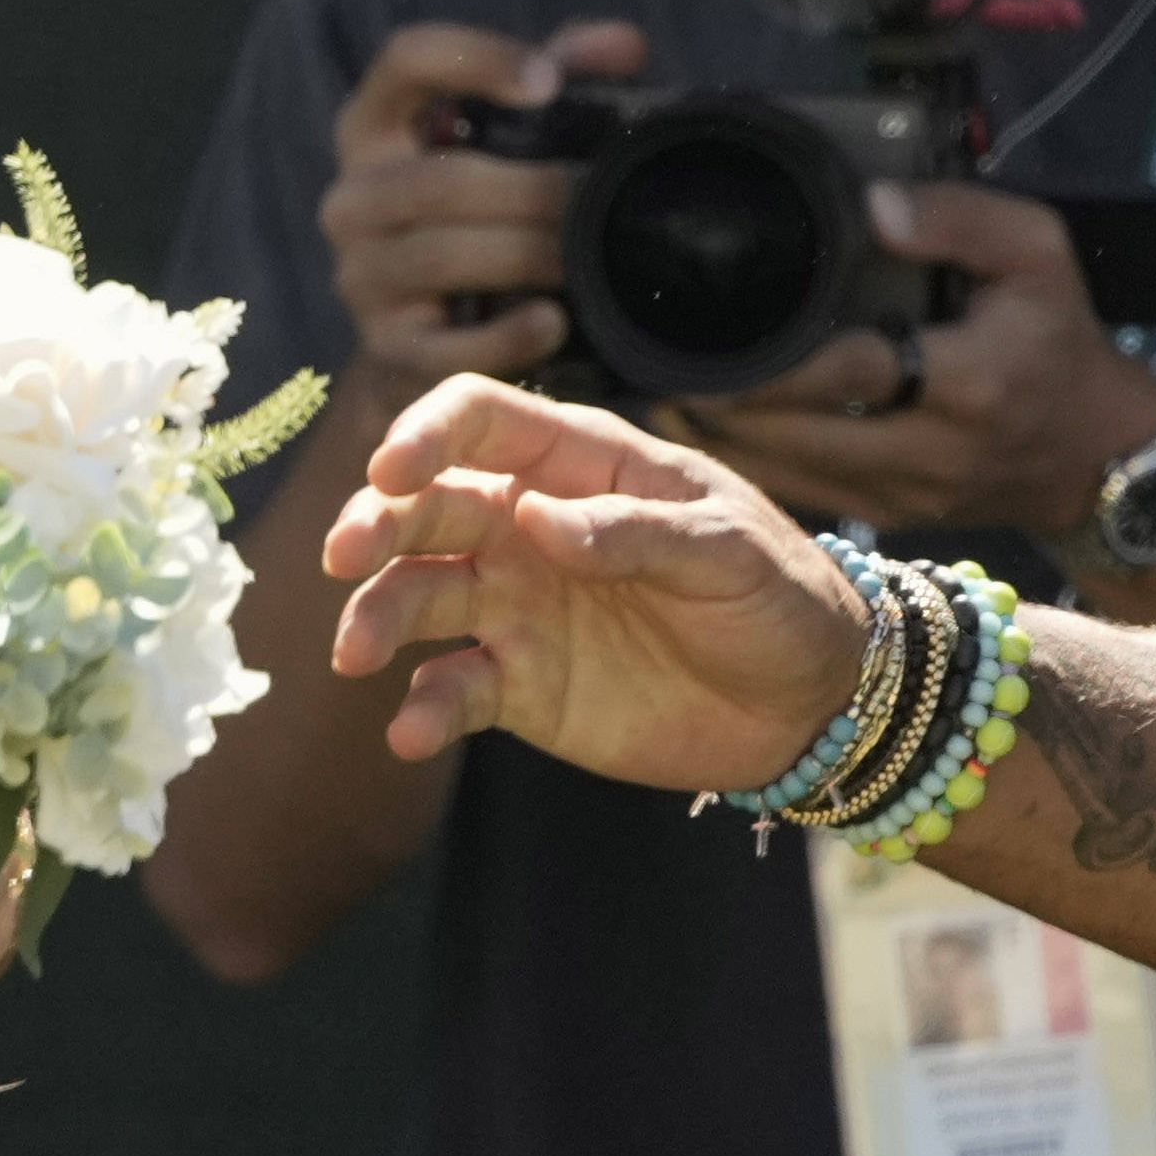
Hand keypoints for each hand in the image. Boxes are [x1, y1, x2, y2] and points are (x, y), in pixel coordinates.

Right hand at [316, 17, 652, 398]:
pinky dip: (507, 335)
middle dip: (531, 189)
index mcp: (374, 124)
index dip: (475, 60)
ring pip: (443, 256)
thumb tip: (624, 44)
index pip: (406, 60)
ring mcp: (360, 274)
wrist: (438, 336)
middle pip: (439, 180)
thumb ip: (568, 78)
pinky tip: (553, 321)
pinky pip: (446, 344)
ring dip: (528, 254)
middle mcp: (350, 196)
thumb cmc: (488, 209)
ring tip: (590, 251)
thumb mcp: (519, 136)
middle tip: (598, 194)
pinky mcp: (386, 346)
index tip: (547, 82)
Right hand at [321, 374, 874, 794]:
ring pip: (417, 594)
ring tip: (356, 655)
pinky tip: (410, 733)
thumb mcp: (726, 550)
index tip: (390, 472)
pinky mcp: (521, 686)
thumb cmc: (778, 596)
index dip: (426, 434)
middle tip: (344, 557)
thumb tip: (534, 517)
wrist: (810, 704)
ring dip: (377, 615)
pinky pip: (451, 690)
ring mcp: (519, 607)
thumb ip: (634, 531)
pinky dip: (421, 709)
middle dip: (374, 522)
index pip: (480, 421)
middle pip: (426, 505)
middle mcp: (531, 528)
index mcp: (582, 468)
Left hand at [676, 181, 1155, 541]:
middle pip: (799, 432)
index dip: (776, 358)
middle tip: (650, 363)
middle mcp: (932, 449)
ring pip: (788, 474)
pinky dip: (746, 464)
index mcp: (970, 380)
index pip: (854, 369)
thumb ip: (960, 218)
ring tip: (657, 393)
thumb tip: (875, 201)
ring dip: (719, 439)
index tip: (709, 333)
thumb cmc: (1061, 340)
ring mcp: (904, 495)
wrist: (1096, 456)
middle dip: (722, 404)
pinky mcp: (886, 516)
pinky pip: (800, 494)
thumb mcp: (1040, 254)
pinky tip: (701, 431)